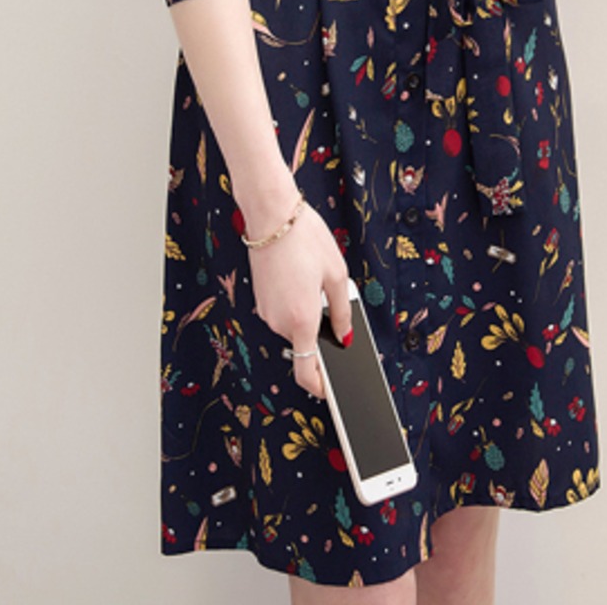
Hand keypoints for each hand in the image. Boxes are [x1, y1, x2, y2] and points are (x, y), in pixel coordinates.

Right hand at [248, 199, 354, 399]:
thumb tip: (345, 335)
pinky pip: (283, 312)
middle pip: (304, 344)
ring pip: (293, 326)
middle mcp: (279, 321)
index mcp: (301, 321)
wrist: (271, 216)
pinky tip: (303, 278)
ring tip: (316, 282)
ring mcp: (267, 311)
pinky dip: (296, 304)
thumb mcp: (336, 274)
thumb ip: (342, 311)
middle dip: (320, 333)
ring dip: (308, 315)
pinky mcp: (261, 299)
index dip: (320, 387)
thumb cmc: (305, 240)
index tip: (332, 391)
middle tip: (334, 306)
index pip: (306, 372)